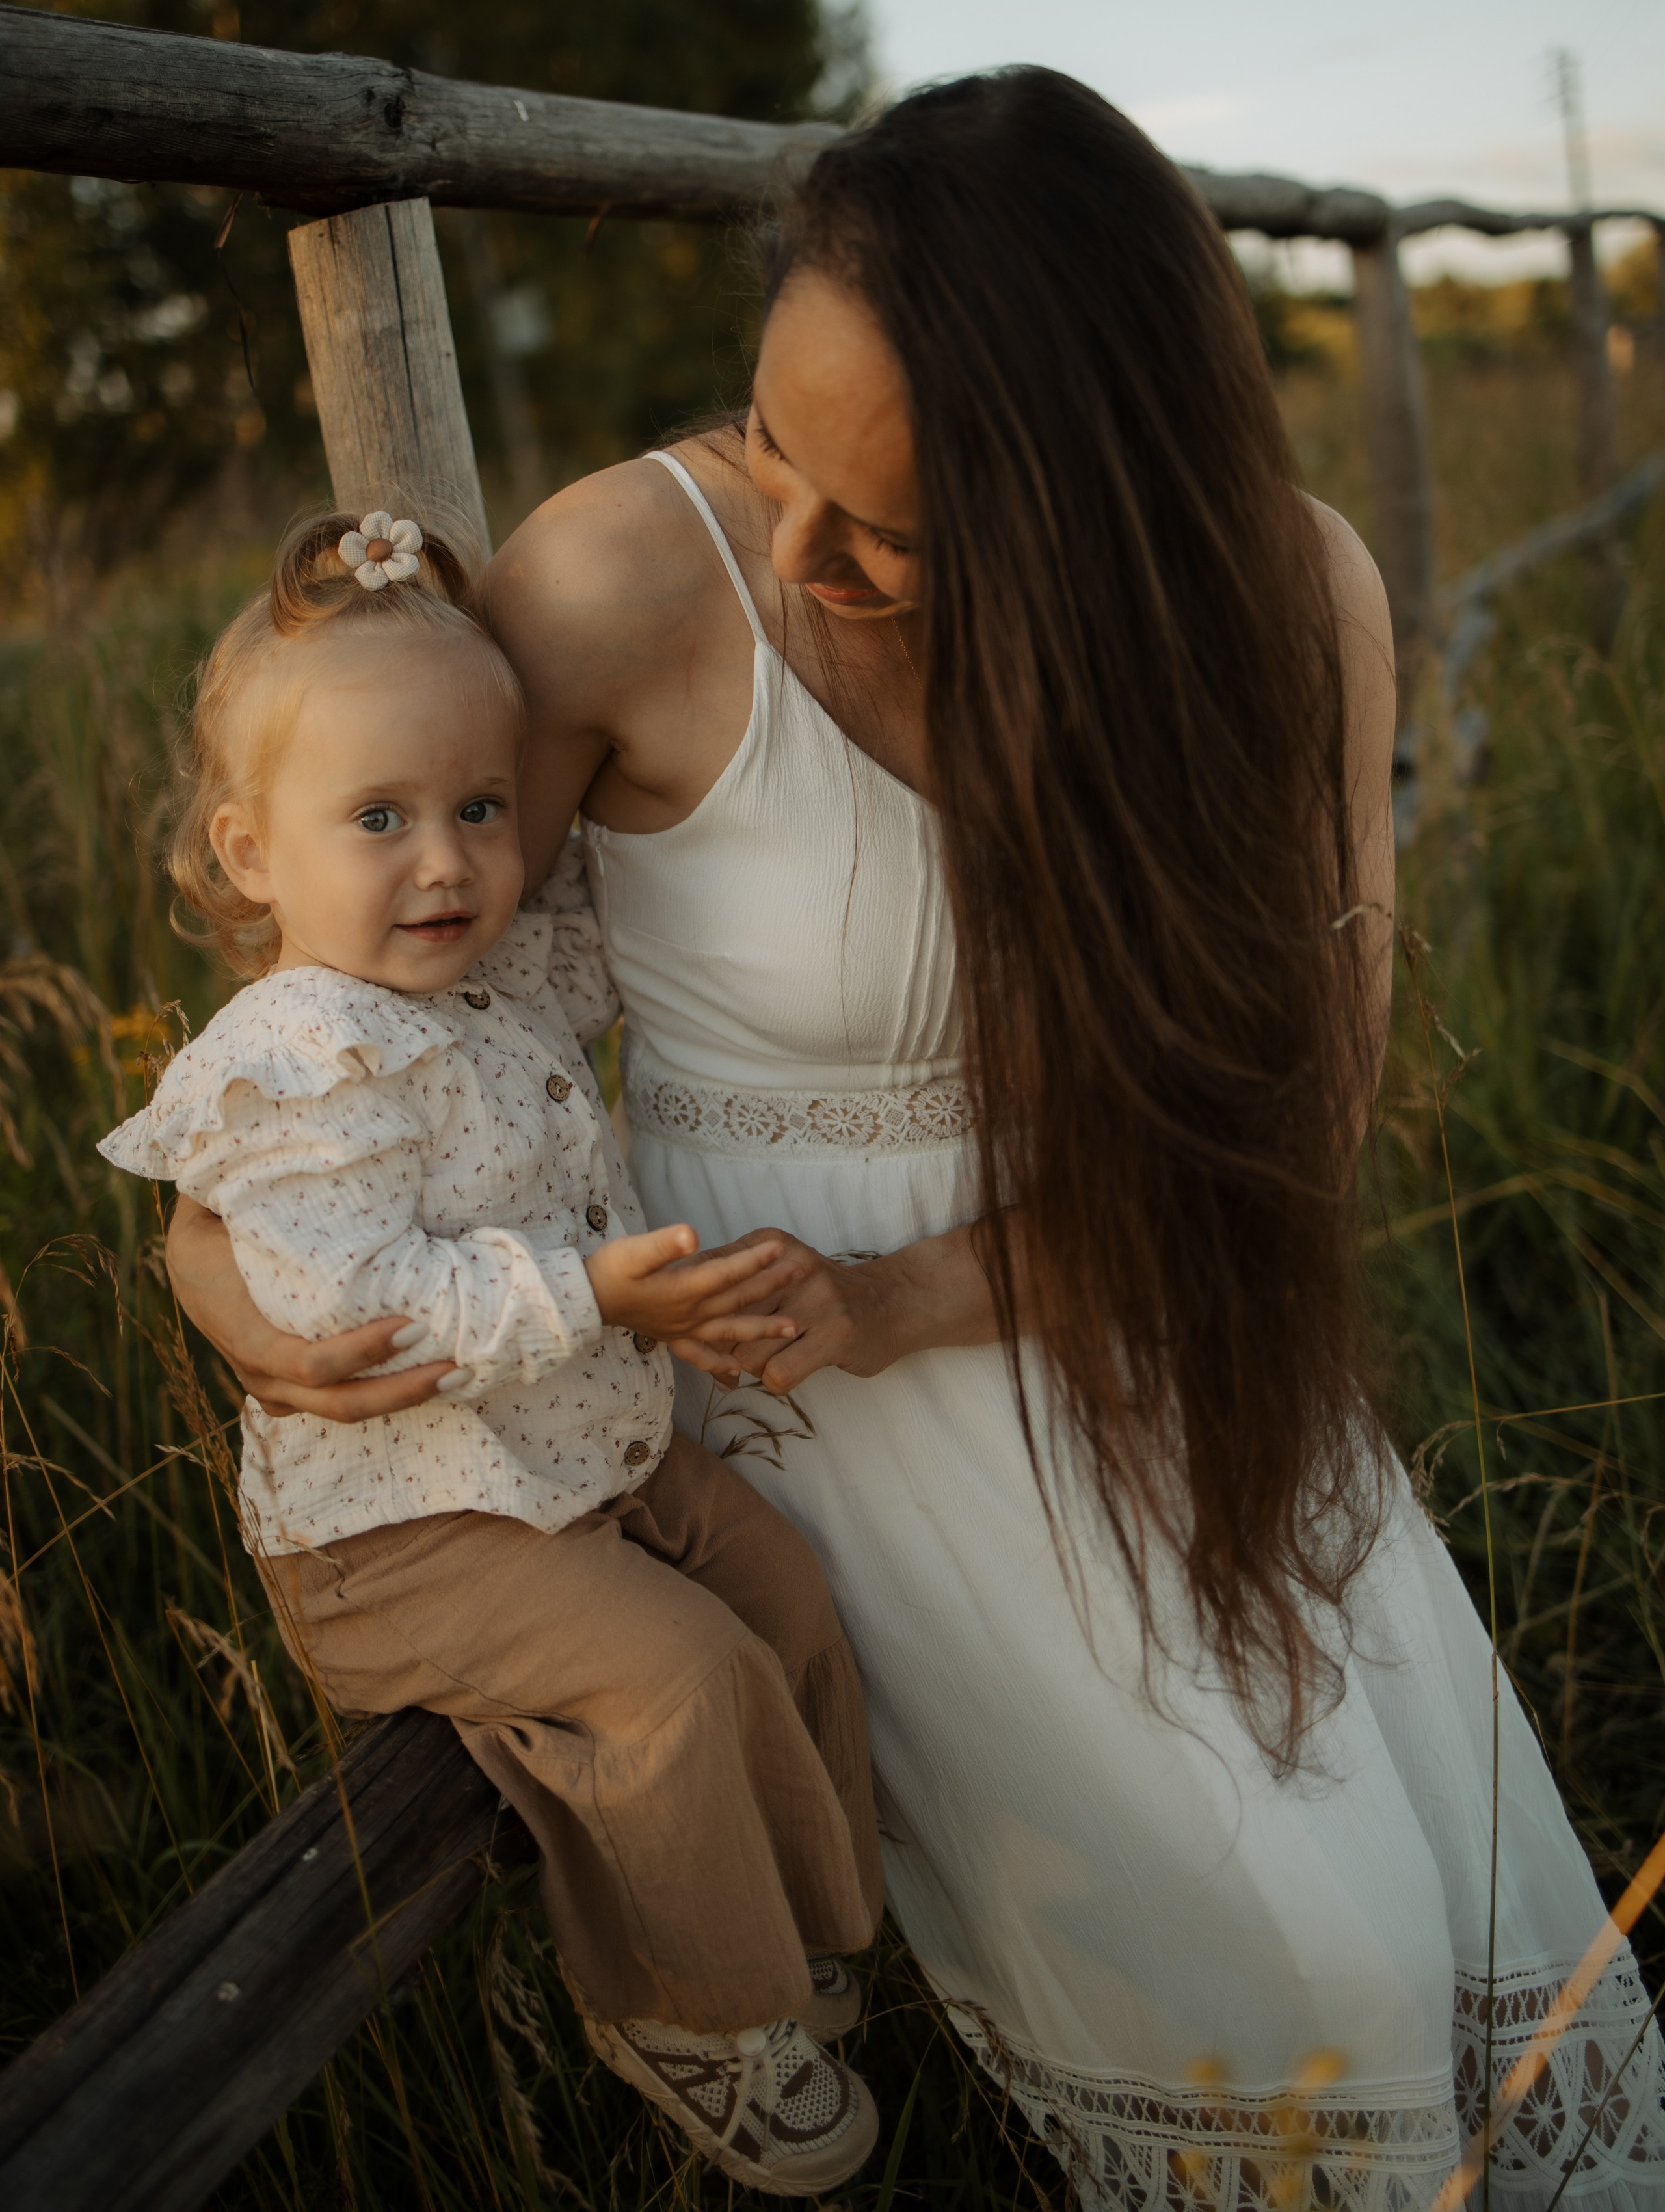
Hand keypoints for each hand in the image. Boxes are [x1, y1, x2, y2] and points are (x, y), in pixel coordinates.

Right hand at [166, 1195, 454, 1419]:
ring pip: (342, 1411)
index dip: (363, 1353)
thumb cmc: (217, 1222)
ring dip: (401, 1398)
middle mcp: (260, 1372)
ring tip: (457, 1374)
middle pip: (338, 1402)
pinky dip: (381, 1394)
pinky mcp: (288, 1390)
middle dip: (402, 1390)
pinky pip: (335, 1404)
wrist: (187, 1258)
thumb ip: (253, 1192)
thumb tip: (298, 1156)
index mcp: (244, 1332)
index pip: (311, 1364)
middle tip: (458, 1366)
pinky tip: (424, 1373)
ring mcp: (273, 1387)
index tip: (414, 1324)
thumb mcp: (220, 1206)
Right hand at [585, 1224, 805, 1355]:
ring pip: (730, 1329)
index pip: (728, 1272)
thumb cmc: (607, 1271)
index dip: (755, 1259)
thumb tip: (692, 1234)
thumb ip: (664, 1244)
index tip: (781, 1246)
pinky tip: (736, 1371)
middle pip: (738, 1298)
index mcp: (684, 1289)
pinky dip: (720, 1363)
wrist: (583, 1301)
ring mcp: (683, 1329)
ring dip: (763, 1328)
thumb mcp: (632, 1251)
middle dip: (772, 1284)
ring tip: (793, 1329)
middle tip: (803, 1272)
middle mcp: (689, 1313)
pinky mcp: (672, 1337)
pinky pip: (701, 1355)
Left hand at [671, 1224, 1002, 1393]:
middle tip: (725, 1359)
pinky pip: (777, 1373)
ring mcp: (815, 1300)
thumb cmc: (823, 1295)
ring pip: (746, 1352)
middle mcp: (790, 1266)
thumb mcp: (780, 1271)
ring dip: (753, 1367)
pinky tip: (790, 1371)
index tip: (693, 1328)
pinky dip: (776, 1381)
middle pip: (723, 1319)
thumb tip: (682, 1310)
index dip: (695, 1311)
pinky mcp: (835, 1334)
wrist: (892, 1303)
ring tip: (769, 1360)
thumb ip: (736, 1284)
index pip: (710, 1277)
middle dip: (720, 1346)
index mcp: (769, 1243)